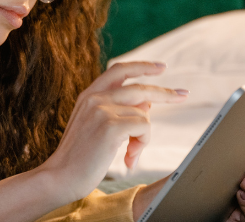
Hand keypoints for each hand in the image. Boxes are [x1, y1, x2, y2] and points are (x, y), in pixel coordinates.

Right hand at [37, 61, 187, 203]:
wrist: (60, 177)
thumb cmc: (80, 157)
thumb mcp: (96, 127)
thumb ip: (117, 111)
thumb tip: (147, 102)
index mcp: (89, 95)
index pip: (119, 70)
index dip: (142, 66)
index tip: (161, 67)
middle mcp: (94, 97)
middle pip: (140, 88)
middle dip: (165, 93)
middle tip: (184, 95)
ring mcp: (101, 110)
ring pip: (144, 114)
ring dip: (143, 137)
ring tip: (131, 154)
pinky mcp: (110, 126)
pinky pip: (144, 127)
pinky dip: (142, 144)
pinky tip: (129, 159)